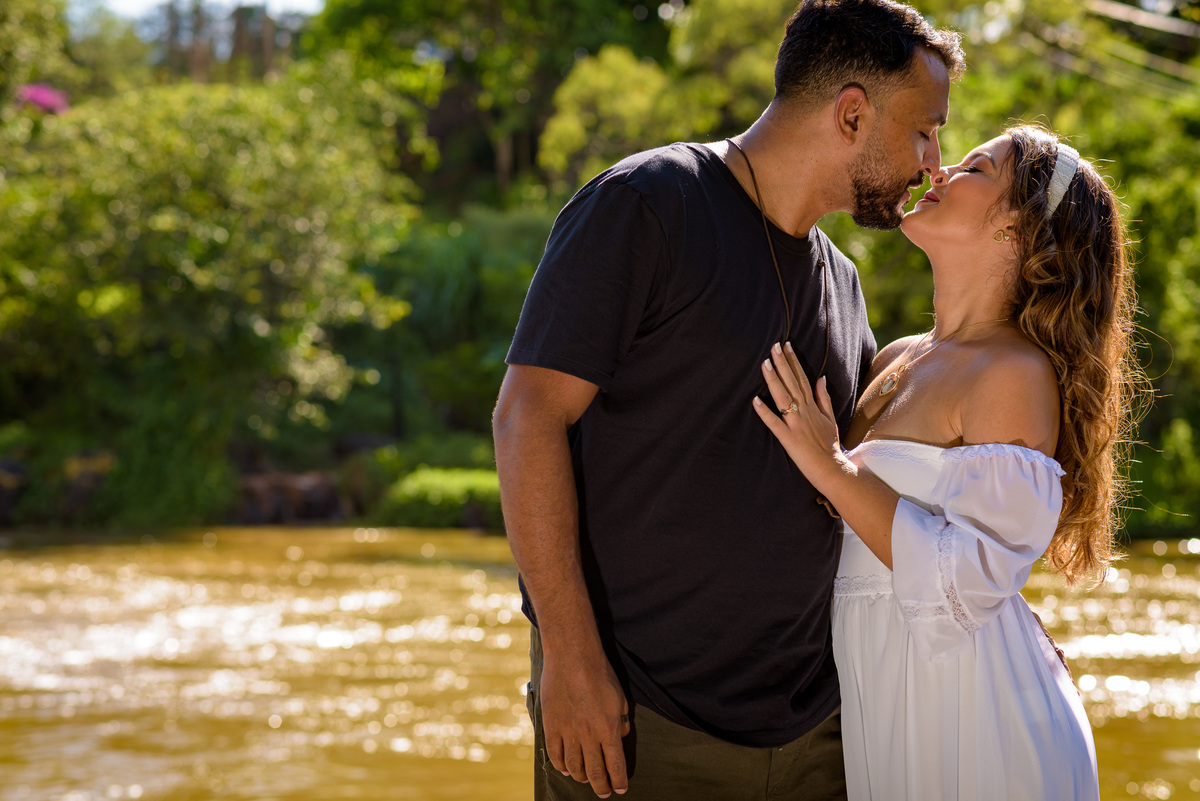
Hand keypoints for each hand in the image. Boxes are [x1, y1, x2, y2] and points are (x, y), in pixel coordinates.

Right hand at [540, 651, 630, 796]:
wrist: (572, 657)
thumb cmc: (600, 674)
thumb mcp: (620, 698)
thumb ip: (621, 721)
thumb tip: (620, 736)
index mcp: (608, 729)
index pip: (616, 766)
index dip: (619, 781)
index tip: (621, 789)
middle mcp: (588, 736)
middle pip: (595, 772)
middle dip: (601, 786)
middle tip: (604, 792)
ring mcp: (567, 732)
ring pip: (574, 767)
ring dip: (581, 777)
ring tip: (585, 780)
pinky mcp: (551, 726)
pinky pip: (555, 754)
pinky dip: (561, 766)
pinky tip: (566, 769)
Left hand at [753, 341, 844, 489]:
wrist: (832, 468)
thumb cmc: (829, 445)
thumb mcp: (830, 418)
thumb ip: (824, 398)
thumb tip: (821, 378)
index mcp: (813, 406)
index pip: (802, 378)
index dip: (793, 361)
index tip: (786, 345)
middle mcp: (804, 411)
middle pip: (792, 383)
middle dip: (783, 363)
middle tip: (774, 346)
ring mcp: (796, 424)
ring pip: (783, 398)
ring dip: (774, 380)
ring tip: (765, 364)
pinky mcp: (788, 438)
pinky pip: (774, 423)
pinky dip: (765, 412)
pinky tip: (754, 400)